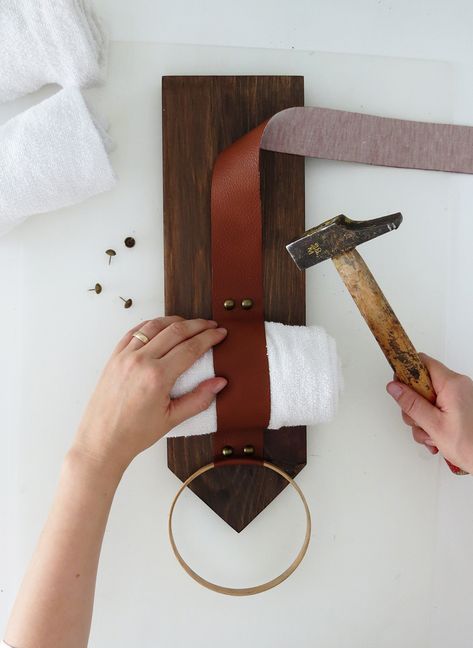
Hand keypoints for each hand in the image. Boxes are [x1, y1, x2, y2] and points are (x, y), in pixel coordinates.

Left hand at [72, 316, 227, 472]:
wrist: (102, 441)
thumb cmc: (134, 434)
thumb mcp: (172, 419)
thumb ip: (198, 399)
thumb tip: (219, 383)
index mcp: (157, 377)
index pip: (191, 348)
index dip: (209, 338)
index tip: (220, 333)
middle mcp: (140, 361)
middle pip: (176, 331)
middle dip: (197, 325)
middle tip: (210, 325)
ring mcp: (125, 357)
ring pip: (154, 326)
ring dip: (175, 321)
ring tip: (189, 323)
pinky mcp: (114, 357)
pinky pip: (134, 332)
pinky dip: (150, 325)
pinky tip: (160, 326)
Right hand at [386, 353, 472, 472]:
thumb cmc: (471, 446)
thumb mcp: (433, 425)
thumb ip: (411, 404)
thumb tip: (395, 388)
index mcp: (452, 384)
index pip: (422, 362)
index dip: (406, 371)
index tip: (397, 384)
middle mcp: (457, 386)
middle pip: (421, 385)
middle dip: (413, 406)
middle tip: (418, 420)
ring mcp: (458, 397)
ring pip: (426, 400)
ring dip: (421, 419)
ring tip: (430, 435)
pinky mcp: (459, 407)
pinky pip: (436, 408)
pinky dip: (431, 423)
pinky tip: (435, 437)